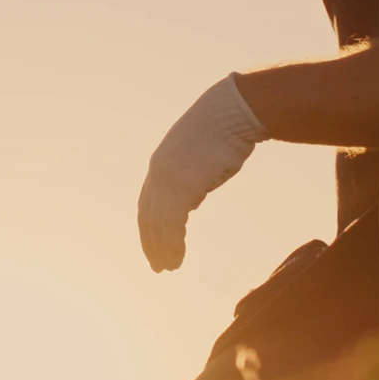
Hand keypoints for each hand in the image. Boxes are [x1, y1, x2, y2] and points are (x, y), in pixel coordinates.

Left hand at [139, 75, 265, 270]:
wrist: (232, 113)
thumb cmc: (223, 132)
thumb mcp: (199, 160)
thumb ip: (190, 181)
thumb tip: (188, 203)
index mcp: (159, 165)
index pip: (146, 204)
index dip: (148, 228)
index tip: (154, 246)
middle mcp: (157, 173)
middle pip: (147, 217)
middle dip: (151, 243)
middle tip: (158, 266)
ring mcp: (168, 179)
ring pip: (158, 224)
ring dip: (162, 248)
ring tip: (168, 267)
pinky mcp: (182, 185)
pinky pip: (172, 222)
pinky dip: (172, 243)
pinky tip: (177, 257)